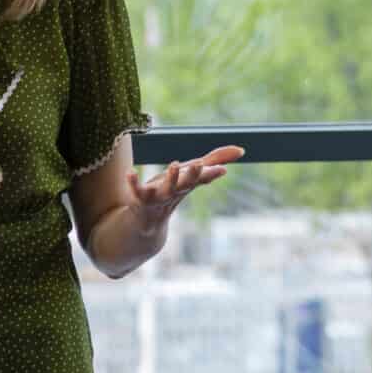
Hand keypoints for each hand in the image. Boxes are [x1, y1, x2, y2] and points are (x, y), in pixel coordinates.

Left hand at [128, 145, 243, 221]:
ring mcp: (158, 197)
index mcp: (187, 184)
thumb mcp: (193, 173)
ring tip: (174, 164)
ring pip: (166, 189)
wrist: (149, 222)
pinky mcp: (139, 199)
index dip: (211, 173)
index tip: (222, 169)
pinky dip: (133, 182)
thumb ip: (215, 160)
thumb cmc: (172, 190)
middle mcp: (175, 191)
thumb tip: (241, 150)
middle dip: (192, 174)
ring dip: (171, 178)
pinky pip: (136, 190)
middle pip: (186, 183)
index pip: (201, 177)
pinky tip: (130, 172)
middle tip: (199, 165)